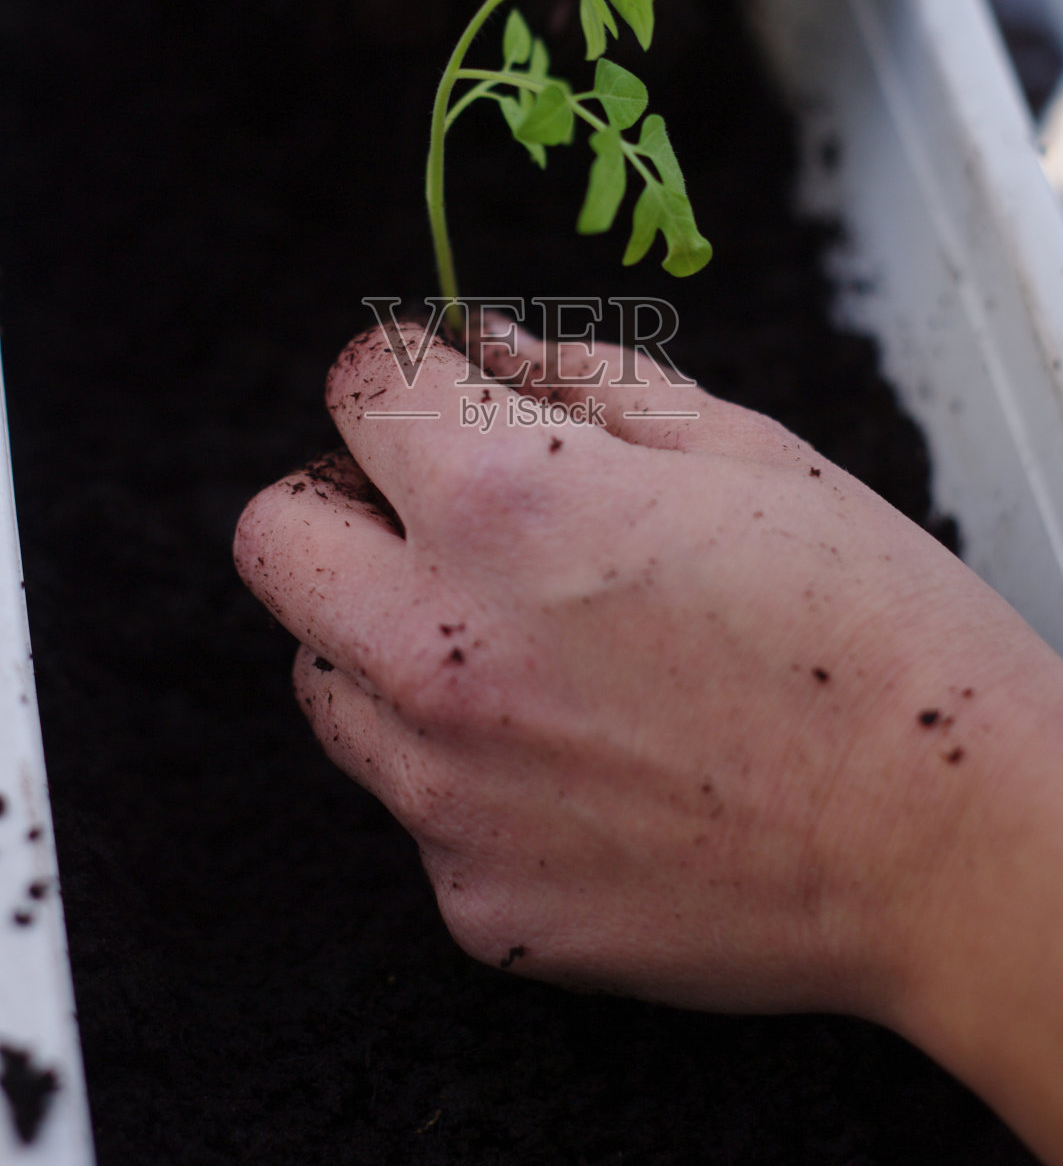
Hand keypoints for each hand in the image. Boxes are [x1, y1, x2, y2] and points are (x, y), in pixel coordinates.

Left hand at [235, 319, 1062, 1163]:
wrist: (956, 847)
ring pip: (323, 674)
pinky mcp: (477, 901)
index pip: (356, 385)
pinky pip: (413, 800)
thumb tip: (484, 345)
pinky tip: (583, 756)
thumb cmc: (877, 631)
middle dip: (349, 496)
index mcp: (506, 508)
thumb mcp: (745, 451)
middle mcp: (441, 653)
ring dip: (390, 631)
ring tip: (523, 640)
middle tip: (449, 509)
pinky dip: (464, 761)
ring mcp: (447, 796)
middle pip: (279, 534)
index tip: (446, 390)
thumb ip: (585, 379)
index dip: (407, 369)